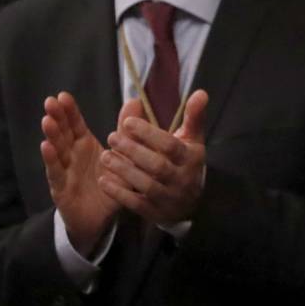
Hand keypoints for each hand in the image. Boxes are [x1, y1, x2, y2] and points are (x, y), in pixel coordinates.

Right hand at [41, 91, 117, 254]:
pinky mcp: (61, 189)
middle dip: (56, 118)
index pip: (75, 125)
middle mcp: (71, 156)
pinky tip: (46, 147)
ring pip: (57, 151)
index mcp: (85, 146)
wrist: (100, 220)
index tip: (63, 96)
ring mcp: (64, 171)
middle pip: (62, 134)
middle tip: (51, 101)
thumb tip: (135, 101)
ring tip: (47, 120)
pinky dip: (51, 160)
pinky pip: (56, 173)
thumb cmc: (107, 185)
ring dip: (51, 136)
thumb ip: (125, 132)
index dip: (69, 112)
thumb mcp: (121, 159)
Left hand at [100, 90, 209, 226]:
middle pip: (157, 165)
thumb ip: (193, 116)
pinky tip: (103, 181)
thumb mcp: (193, 140)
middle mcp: (182, 179)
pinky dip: (119, 193)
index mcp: (190, 158)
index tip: (127, 123)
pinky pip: (136, 204)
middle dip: (133, 150)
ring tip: (105, 156)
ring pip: (146, 184)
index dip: (148, 134)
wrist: (191, 204)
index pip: (169, 145)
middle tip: (111, 137)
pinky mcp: (156, 213)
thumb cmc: (186, 164)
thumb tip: (200, 92)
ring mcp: (169, 198)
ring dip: (124, 170)